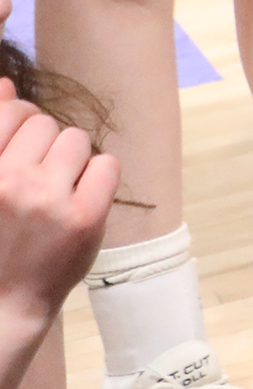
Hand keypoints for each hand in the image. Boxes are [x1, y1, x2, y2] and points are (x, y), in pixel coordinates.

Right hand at [0, 84, 120, 336]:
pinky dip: (97, 177)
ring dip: (69, 159)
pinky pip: (106, 164)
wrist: (1, 305)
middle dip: (42, 144)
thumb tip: (6, 83)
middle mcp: (7, 182)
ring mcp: (46, 200)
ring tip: (53, 191)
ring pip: (76, 139)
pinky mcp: (84, 218)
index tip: (17, 150)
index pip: (8, 111)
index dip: (17, 124)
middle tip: (34, 179)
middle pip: (44, 122)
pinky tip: (78, 200)